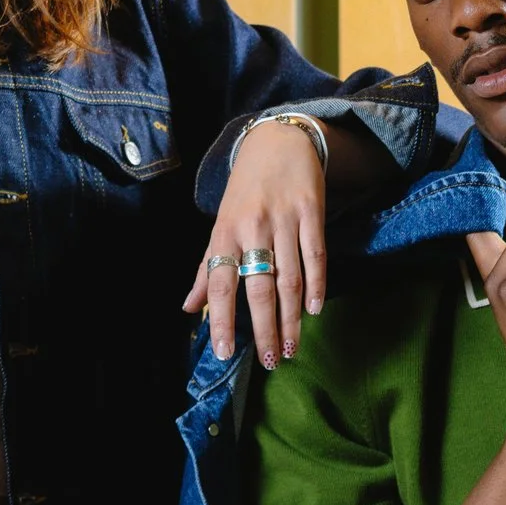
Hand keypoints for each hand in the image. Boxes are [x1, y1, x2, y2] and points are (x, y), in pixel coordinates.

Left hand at [187, 119, 328, 368]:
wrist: (277, 142)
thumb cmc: (245, 191)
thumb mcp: (220, 225)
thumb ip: (207, 269)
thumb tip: (188, 308)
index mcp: (225, 234)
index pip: (220, 284)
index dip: (221, 320)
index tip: (225, 352)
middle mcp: (252, 228)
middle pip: (259, 289)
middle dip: (264, 330)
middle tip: (269, 362)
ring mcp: (283, 220)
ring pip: (290, 279)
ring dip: (291, 319)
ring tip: (289, 348)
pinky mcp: (311, 212)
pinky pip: (316, 255)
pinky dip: (317, 286)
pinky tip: (314, 311)